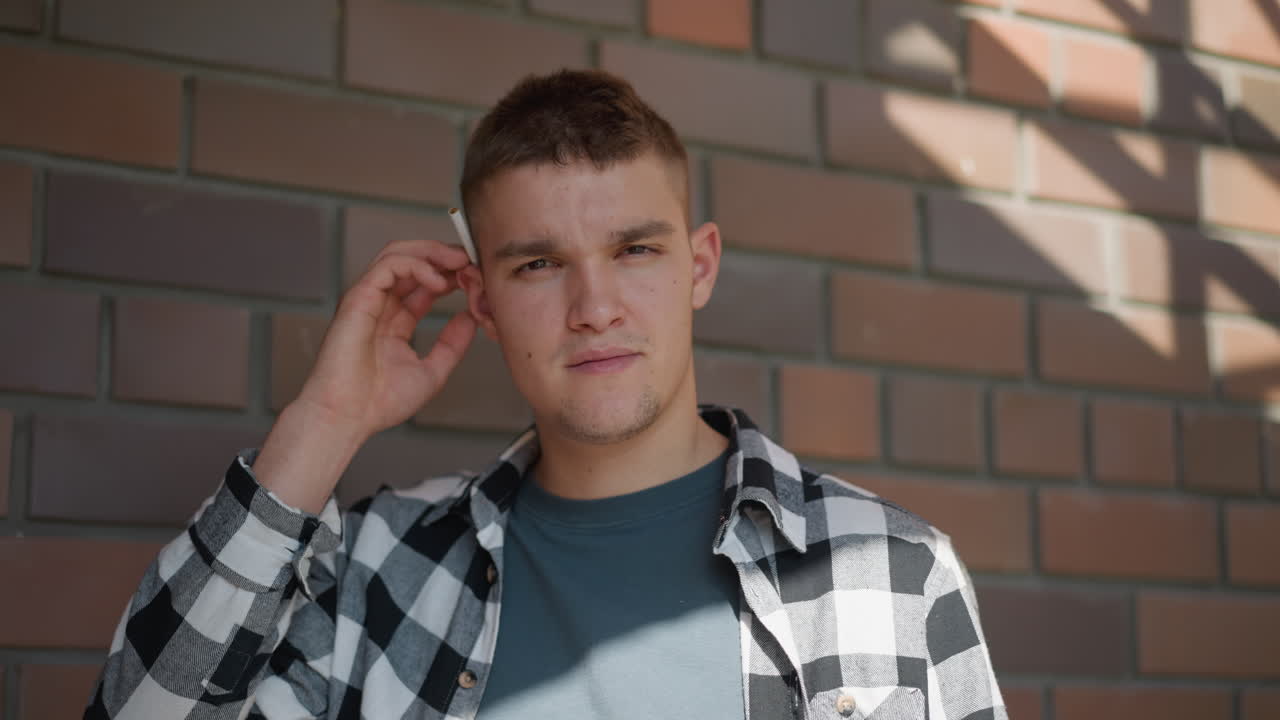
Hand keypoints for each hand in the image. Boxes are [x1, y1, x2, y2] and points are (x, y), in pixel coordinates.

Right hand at [291, 238, 476, 443]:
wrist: (347, 418)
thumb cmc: (377, 404)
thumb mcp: (431, 372)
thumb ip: (451, 345)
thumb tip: (469, 319)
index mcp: (394, 322)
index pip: (423, 284)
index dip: (451, 275)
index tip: (475, 280)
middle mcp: (380, 306)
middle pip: (411, 261)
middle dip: (443, 256)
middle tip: (471, 261)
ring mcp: (368, 300)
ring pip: (397, 254)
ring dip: (432, 252)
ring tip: (459, 262)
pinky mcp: (358, 298)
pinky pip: (388, 265)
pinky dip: (416, 265)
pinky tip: (438, 281)